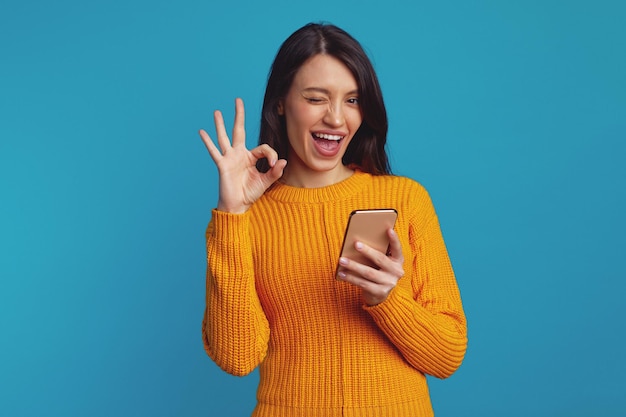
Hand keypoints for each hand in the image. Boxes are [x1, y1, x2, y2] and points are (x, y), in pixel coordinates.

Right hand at [199, 98, 286, 212]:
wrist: (238, 205)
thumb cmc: (250, 193)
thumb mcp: (266, 182)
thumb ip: (274, 172)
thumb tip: (284, 161)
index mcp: (250, 158)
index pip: (263, 148)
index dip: (272, 155)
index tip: (275, 165)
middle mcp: (238, 154)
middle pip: (239, 130)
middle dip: (239, 115)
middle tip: (238, 100)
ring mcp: (229, 158)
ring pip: (224, 137)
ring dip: (220, 124)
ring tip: (217, 111)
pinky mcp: (222, 165)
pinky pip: (214, 152)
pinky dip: (208, 142)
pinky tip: (202, 132)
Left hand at [336, 228, 404, 305]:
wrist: (380, 295)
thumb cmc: (378, 271)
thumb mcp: (381, 262)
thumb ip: (377, 252)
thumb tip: (358, 242)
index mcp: (398, 261)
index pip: (397, 248)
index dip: (394, 239)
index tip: (388, 229)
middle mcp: (396, 272)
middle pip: (380, 259)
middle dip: (367, 251)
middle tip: (356, 244)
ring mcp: (389, 283)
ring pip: (369, 272)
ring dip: (353, 265)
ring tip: (341, 260)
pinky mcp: (380, 292)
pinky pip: (363, 283)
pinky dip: (351, 278)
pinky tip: (341, 273)